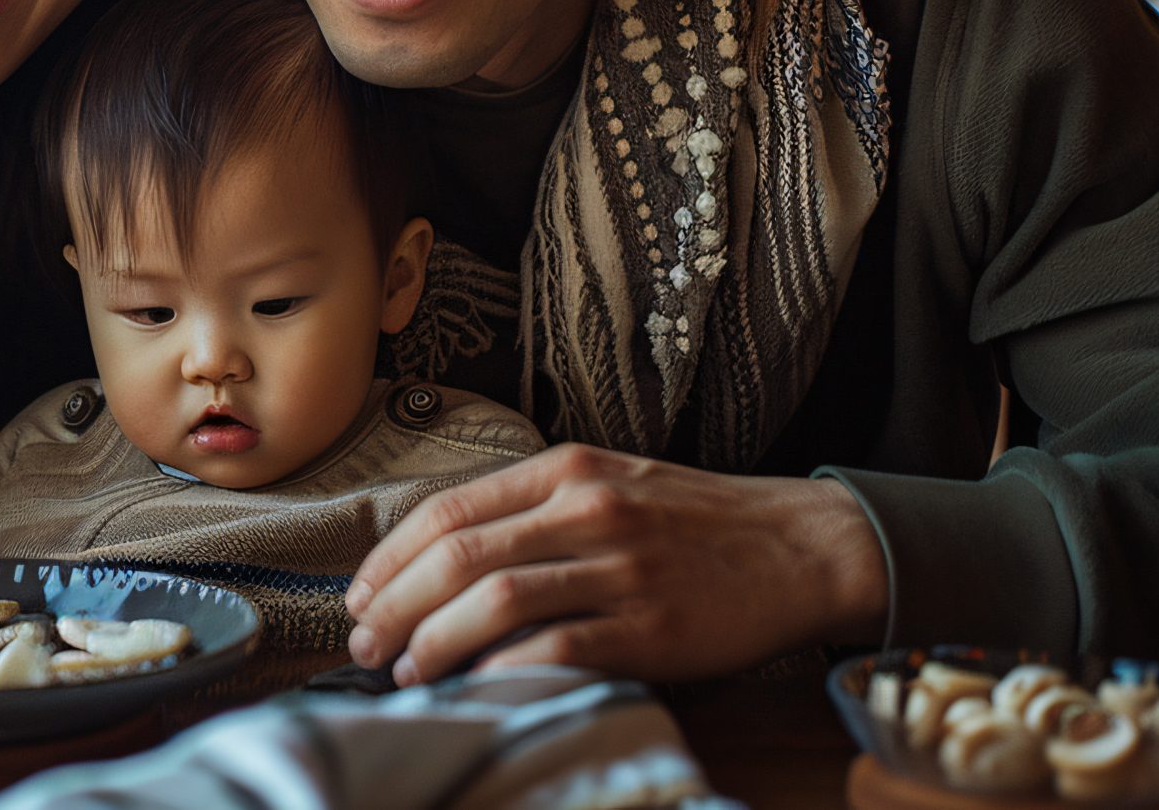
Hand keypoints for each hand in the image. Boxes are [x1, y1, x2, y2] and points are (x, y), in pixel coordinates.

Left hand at [346, 443, 889, 684]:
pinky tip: (474, 689)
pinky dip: (503, 671)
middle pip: (458, 555)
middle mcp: (585, 510)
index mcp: (565, 470)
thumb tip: (443, 560)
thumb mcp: (607, 484)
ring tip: (407, 669)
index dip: (390, 556)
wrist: (798, 546)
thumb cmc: (694, 521)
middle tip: (364, 641)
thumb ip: (531, 511)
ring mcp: (619, 567)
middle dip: (396, 603)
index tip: (360, 593)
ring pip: (496, 601)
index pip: (448, 509)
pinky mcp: (650, 626)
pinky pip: (557, 649)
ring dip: (435, 641)